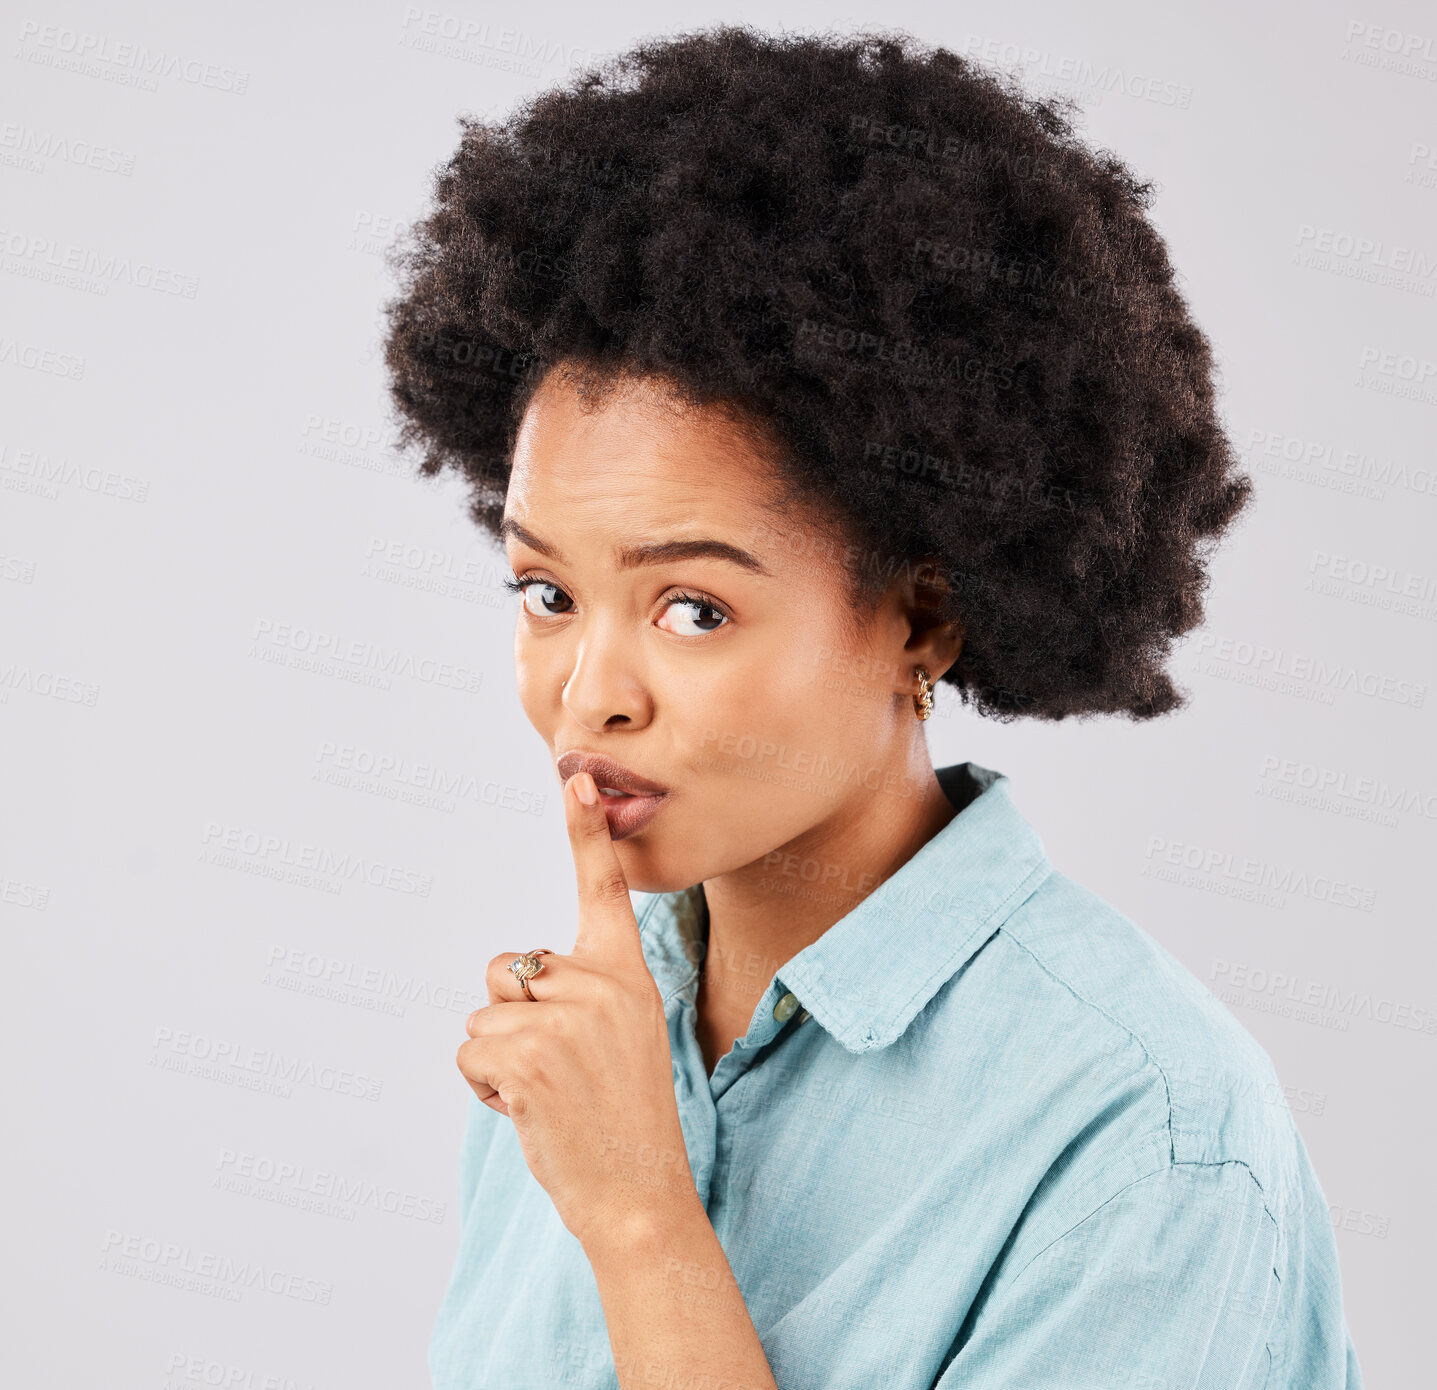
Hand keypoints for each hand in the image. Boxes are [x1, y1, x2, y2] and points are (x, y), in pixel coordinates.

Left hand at [455, 771, 700, 1251]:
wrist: (640, 1193)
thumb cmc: (623, 1115)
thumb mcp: (626, 1035)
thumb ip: (585, 991)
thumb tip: (515, 975)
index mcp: (627, 973)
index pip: (603, 888)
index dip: (585, 832)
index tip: (575, 780)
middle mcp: (600, 984)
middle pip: (508, 969)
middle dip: (513, 1019)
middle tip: (563, 1071)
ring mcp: (565, 1018)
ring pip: (484, 1011)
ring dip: (498, 1056)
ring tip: (549, 1092)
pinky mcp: (529, 1055)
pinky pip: (470, 1049)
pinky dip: (484, 1084)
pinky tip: (529, 1108)